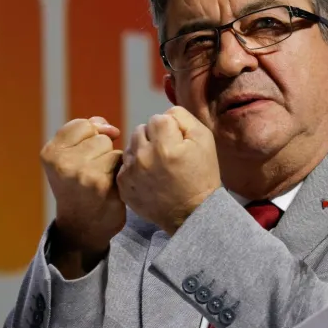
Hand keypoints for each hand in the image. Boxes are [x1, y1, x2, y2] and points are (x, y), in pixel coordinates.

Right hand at [40, 116, 124, 253]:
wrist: (82, 226)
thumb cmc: (78, 186)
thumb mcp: (69, 158)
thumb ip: (85, 134)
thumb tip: (109, 127)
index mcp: (51, 153)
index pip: (83, 125)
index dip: (92, 135)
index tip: (87, 153)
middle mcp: (64, 163)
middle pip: (101, 138)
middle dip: (102, 152)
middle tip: (91, 173)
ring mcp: (84, 174)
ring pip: (113, 150)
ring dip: (113, 163)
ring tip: (101, 180)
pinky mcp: (104, 185)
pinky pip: (123, 164)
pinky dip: (121, 173)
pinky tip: (112, 187)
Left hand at [117, 107, 221, 234]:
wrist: (191, 213)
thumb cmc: (202, 175)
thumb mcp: (205, 141)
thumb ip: (184, 118)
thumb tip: (166, 114)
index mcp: (165, 145)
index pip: (159, 118)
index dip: (172, 128)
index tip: (179, 144)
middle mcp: (144, 156)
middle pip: (141, 128)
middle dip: (155, 137)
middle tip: (169, 154)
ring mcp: (130, 171)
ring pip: (132, 145)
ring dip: (144, 150)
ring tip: (159, 165)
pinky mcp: (123, 184)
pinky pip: (125, 163)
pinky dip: (136, 166)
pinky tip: (151, 176)